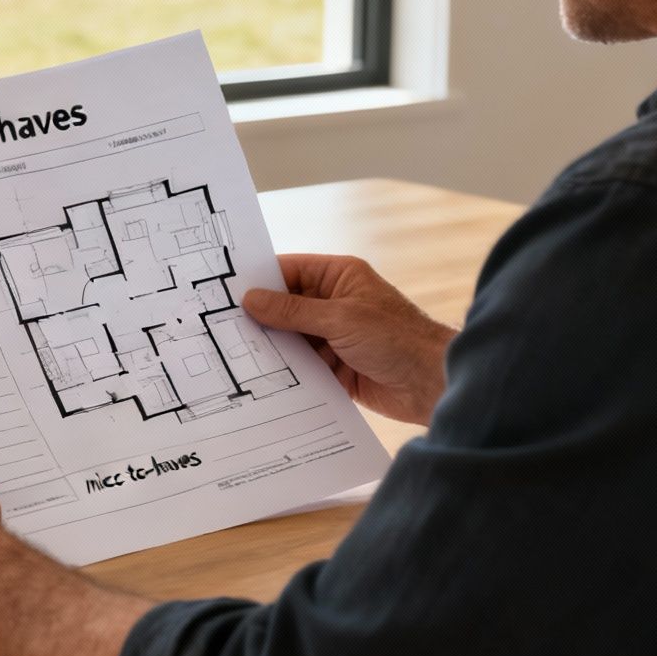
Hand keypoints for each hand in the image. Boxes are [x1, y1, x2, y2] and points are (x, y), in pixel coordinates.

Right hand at [243, 254, 455, 425]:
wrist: (433, 384)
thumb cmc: (398, 338)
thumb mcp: (340, 319)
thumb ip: (293, 311)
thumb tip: (252, 299)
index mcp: (340, 277)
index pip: (290, 271)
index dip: (260, 280)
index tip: (227, 290)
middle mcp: (335, 304)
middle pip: (286, 307)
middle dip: (260, 317)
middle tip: (223, 325)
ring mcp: (335, 337)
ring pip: (291, 338)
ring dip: (271, 346)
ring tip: (234, 353)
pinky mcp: (336, 368)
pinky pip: (302, 366)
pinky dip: (285, 371)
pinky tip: (261, 377)